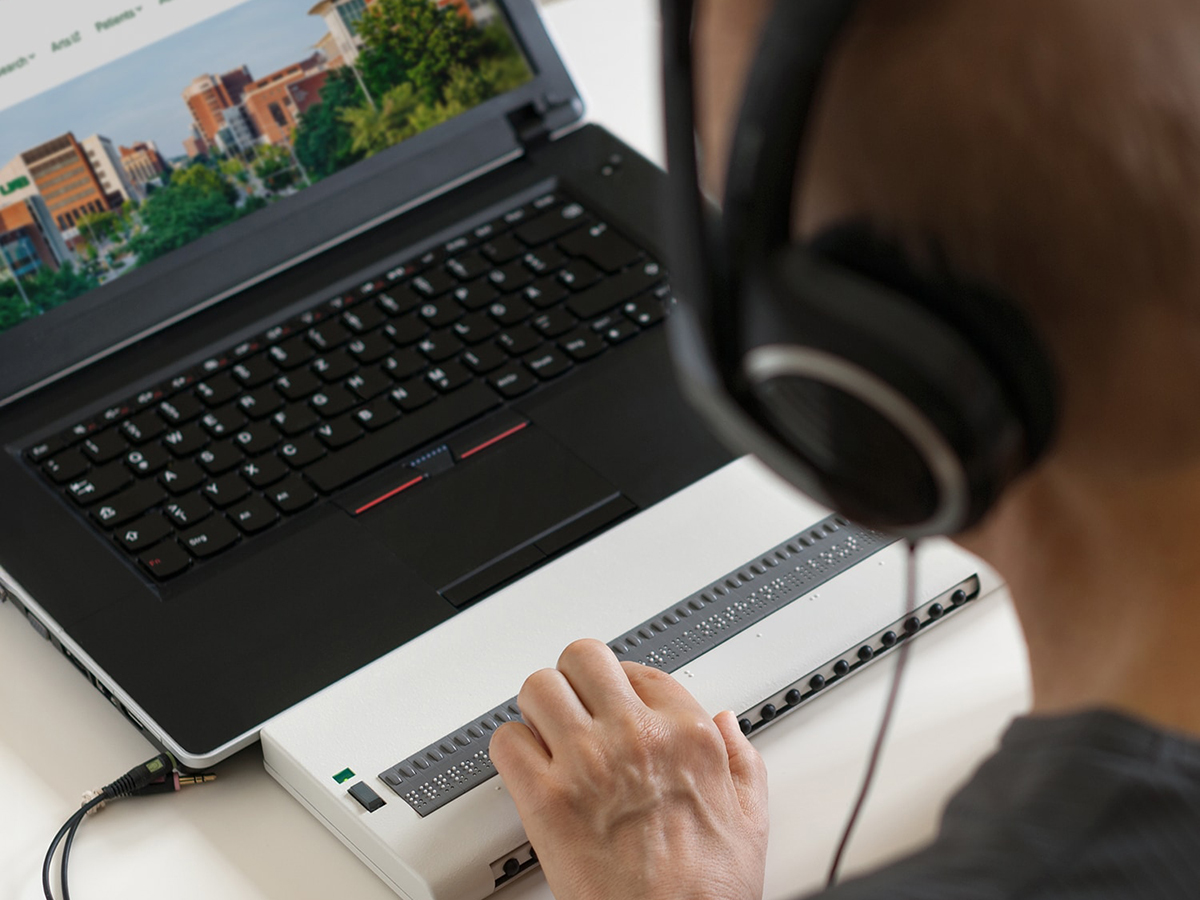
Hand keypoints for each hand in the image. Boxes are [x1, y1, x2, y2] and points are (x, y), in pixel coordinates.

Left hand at [489, 639, 768, 899]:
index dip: (621, 686)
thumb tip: (727, 724)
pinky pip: (508, 742)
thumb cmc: (708, 893)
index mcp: (688, 735)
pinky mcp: (546, 799)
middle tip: (574, 704)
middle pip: (583, 659)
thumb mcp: (750, 818)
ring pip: (539, 688)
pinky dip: (511, 750)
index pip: (640, 670)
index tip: (614, 701)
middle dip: (574, 679)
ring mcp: (588, 763)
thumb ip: (741, 759)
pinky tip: (528, 768)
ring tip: (546, 732)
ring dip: (538, 709)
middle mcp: (636, 737)